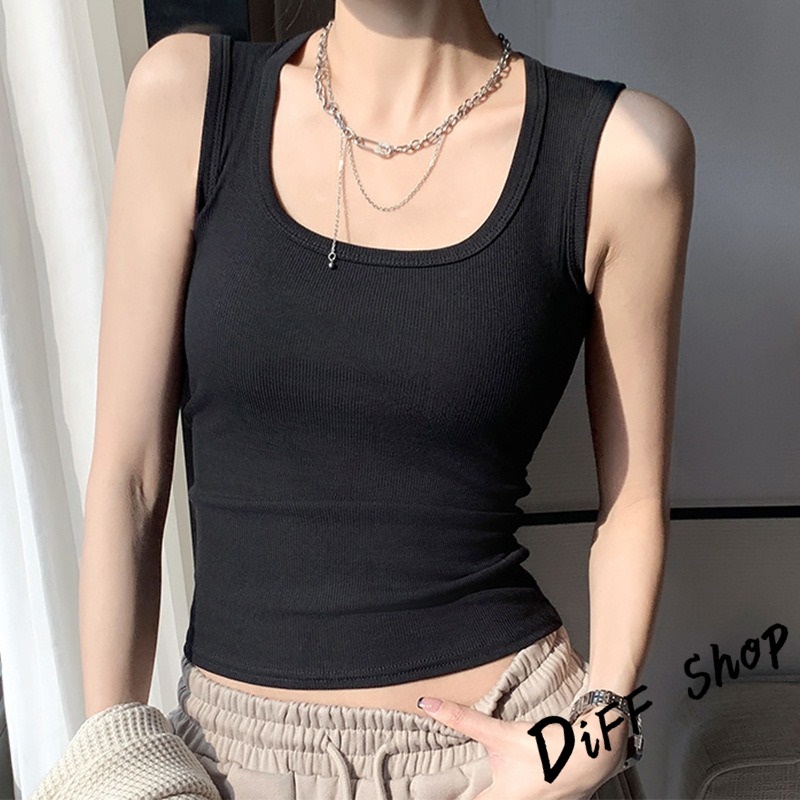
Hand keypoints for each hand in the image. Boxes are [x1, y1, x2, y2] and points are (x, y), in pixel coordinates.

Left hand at [417, 696, 628, 799]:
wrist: (595, 751)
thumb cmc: (549, 749)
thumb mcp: (500, 734)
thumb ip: (463, 720)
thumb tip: (427, 705)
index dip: (447, 798)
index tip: (429, 794)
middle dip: (471, 791)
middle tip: (459, 780)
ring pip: (506, 797)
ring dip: (494, 787)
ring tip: (489, 772)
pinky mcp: (552, 798)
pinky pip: (527, 795)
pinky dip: (513, 787)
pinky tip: (518, 772)